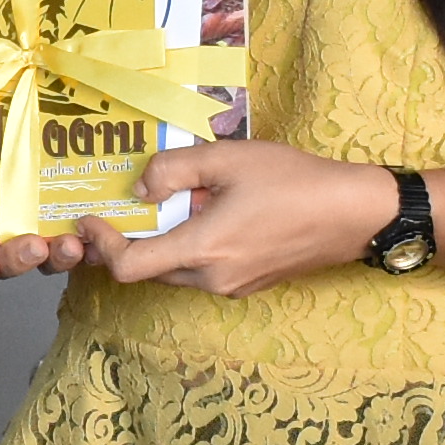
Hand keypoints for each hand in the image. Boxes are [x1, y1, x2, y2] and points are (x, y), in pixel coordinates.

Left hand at [85, 141, 396, 297]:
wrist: (354, 213)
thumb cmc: (294, 182)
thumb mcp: (229, 158)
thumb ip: (175, 169)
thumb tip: (142, 188)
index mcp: (202, 250)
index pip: (129, 267)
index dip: (101, 246)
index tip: (89, 220)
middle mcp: (212, 279)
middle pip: (149, 270)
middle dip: (130, 241)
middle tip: (124, 206)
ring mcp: (233, 286)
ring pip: (177, 271)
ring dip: (164, 243)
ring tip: (173, 202)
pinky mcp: (250, 284)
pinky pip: (204, 271)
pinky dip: (192, 248)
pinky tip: (209, 213)